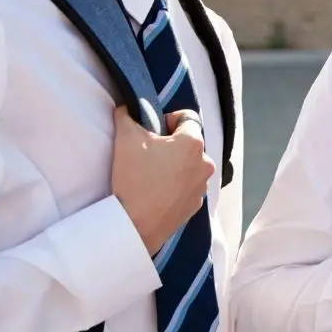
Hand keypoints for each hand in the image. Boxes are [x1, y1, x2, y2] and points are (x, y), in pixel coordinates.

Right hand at [111, 107, 217, 256]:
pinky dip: (176, 185)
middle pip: (189, 143)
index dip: (168, 120)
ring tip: (151, 175)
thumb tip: (128, 108)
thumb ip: (127, 115)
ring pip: (189, 166)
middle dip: (171, 144)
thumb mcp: (125, 138)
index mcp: (194, 143)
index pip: (187, 118)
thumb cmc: (133, 177)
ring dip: (175, 165)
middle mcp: (206, 163)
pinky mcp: (196, 206)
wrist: (133, 224)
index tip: (152, 132)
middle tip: (148, 155)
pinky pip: (187, 186)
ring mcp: (202, 186)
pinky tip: (156, 191)